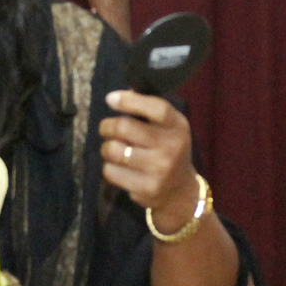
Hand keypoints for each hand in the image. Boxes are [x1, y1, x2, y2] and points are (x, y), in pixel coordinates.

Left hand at [99, 91, 199, 227]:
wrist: (180, 190)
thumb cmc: (167, 149)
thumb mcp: (168, 127)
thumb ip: (147, 110)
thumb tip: (118, 95)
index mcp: (178, 126)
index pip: (156, 108)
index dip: (130, 101)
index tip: (110, 99)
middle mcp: (172, 147)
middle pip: (125, 127)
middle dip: (107, 126)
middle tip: (106, 128)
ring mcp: (159, 170)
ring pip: (113, 150)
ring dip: (106, 147)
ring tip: (112, 149)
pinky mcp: (146, 188)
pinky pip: (111, 171)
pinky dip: (109, 167)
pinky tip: (119, 167)